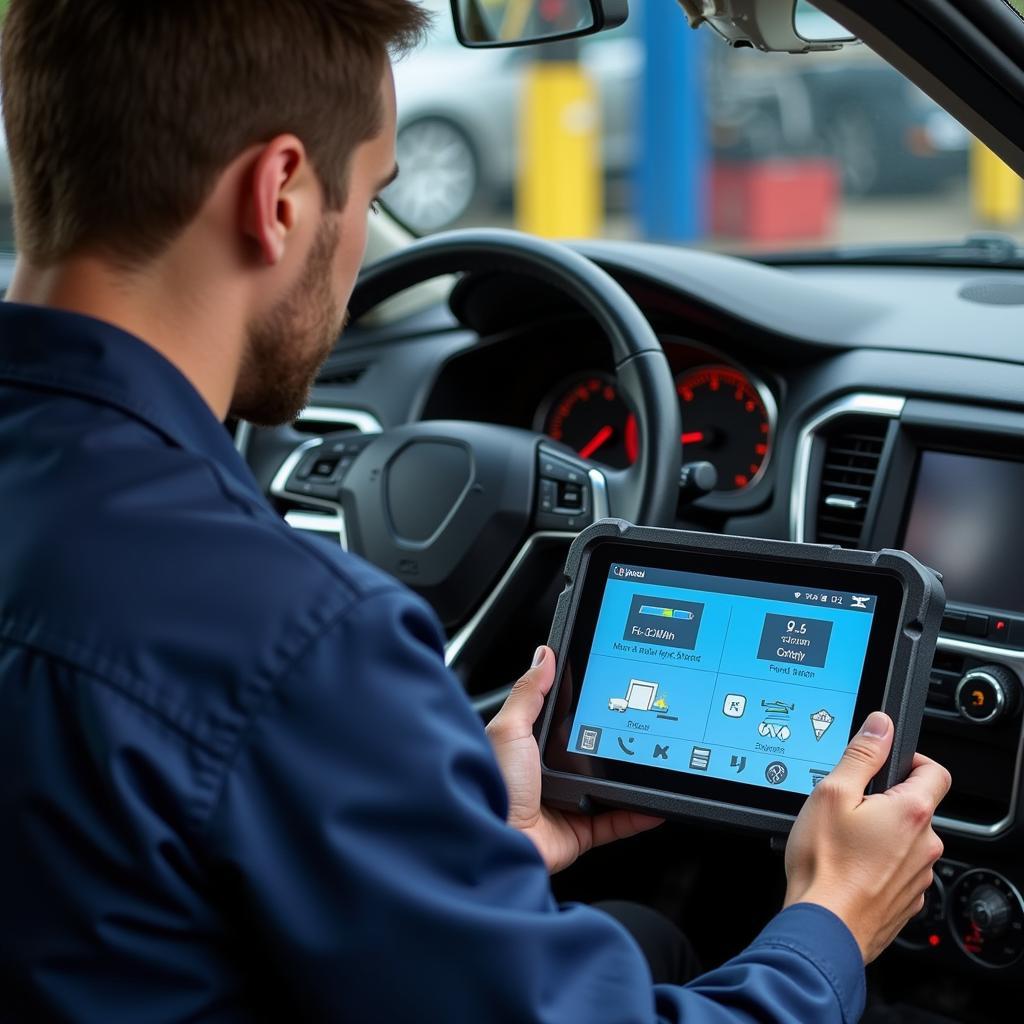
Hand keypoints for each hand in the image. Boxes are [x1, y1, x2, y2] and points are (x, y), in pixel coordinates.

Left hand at [486, 646, 662, 873]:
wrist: (494, 841)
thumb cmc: (492, 785)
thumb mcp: (509, 730)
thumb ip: (529, 694)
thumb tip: (544, 655)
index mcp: (532, 747)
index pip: (565, 721)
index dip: (586, 707)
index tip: (613, 692)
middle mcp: (550, 775)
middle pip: (592, 752)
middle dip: (614, 742)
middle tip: (642, 724)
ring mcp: (567, 803)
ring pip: (609, 786)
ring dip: (631, 777)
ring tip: (653, 758)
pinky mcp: (580, 831)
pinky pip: (617, 821)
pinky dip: (638, 813)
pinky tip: (656, 801)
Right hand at [784, 711, 950, 962]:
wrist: (825, 927)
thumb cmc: (825, 863)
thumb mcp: (831, 793)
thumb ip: (861, 755)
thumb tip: (881, 725)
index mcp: (911, 812)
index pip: (935, 771)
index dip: (911, 759)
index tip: (886, 763)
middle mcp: (925, 845)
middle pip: (915, 807)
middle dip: (885, 801)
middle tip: (848, 807)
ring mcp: (918, 876)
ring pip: (906, 840)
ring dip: (882, 834)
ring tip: (843, 840)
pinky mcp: (906, 901)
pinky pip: (898, 870)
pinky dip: (878, 864)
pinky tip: (848, 867)